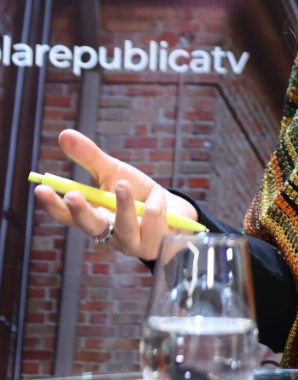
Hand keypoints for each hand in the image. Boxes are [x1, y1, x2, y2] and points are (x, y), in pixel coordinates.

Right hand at [32, 129, 198, 260]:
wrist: (174, 210)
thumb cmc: (139, 193)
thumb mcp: (115, 172)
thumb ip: (90, 157)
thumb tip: (64, 134)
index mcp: (93, 216)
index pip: (66, 215)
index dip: (52, 204)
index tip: (41, 188)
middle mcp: (107, 233)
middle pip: (88, 226)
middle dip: (80, 211)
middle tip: (73, 194)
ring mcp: (129, 242)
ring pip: (123, 226)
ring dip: (123, 204)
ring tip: (123, 183)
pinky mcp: (152, 244)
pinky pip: (152, 224)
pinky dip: (155, 204)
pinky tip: (158, 197)